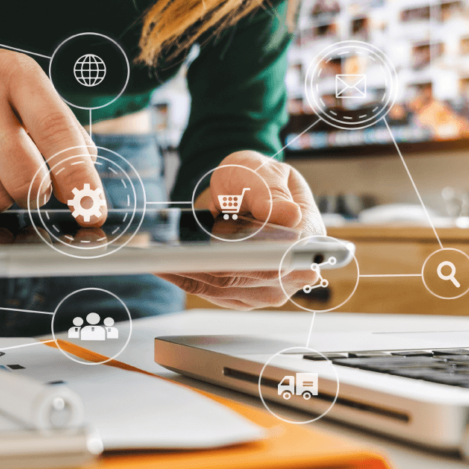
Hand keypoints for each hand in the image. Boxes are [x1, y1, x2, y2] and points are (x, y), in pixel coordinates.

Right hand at [0, 46, 103, 223]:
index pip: (55, 132)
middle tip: (36, 187)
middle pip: (23, 176)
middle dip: (37, 193)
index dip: (78, 177)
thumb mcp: (32, 96)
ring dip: (3, 197)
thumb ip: (66, 138)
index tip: (93, 212)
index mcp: (14, 72)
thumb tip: (85, 194)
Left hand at [157, 150, 325, 309]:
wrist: (242, 189)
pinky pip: (214, 293)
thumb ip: (271, 192)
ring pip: (228, 288)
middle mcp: (295, 269)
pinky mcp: (246, 296)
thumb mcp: (262, 173)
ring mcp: (271, 287)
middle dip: (211, 266)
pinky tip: (166, 268)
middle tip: (175, 255)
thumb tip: (290, 215)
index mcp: (307, 235)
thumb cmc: (255, 177)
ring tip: (161, 259)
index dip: (253, 259)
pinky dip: (188, 280)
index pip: (285, 256)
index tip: (219, 253)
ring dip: (192, 274)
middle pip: (251, 276)